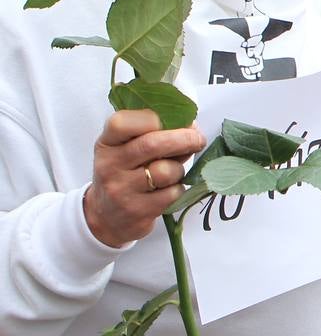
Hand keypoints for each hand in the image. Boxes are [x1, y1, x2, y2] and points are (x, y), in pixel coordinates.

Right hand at [84, 110, 204, 247]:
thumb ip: (154, 134)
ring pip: (166, 171)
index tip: (176, 120)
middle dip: (184, 138)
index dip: (154, 118)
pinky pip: (172, 193)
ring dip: (179, 169)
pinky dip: (178, 189)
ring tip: (174, 172)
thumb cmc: (126, 174)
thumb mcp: (127, 150)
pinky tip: (168, 190)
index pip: (123, 122)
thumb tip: (191, 126)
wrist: (106, 218)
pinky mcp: (137, 211)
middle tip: (198, 139)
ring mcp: (121, 190)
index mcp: (107, 143)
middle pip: (152, 144)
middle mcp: (109, 165)